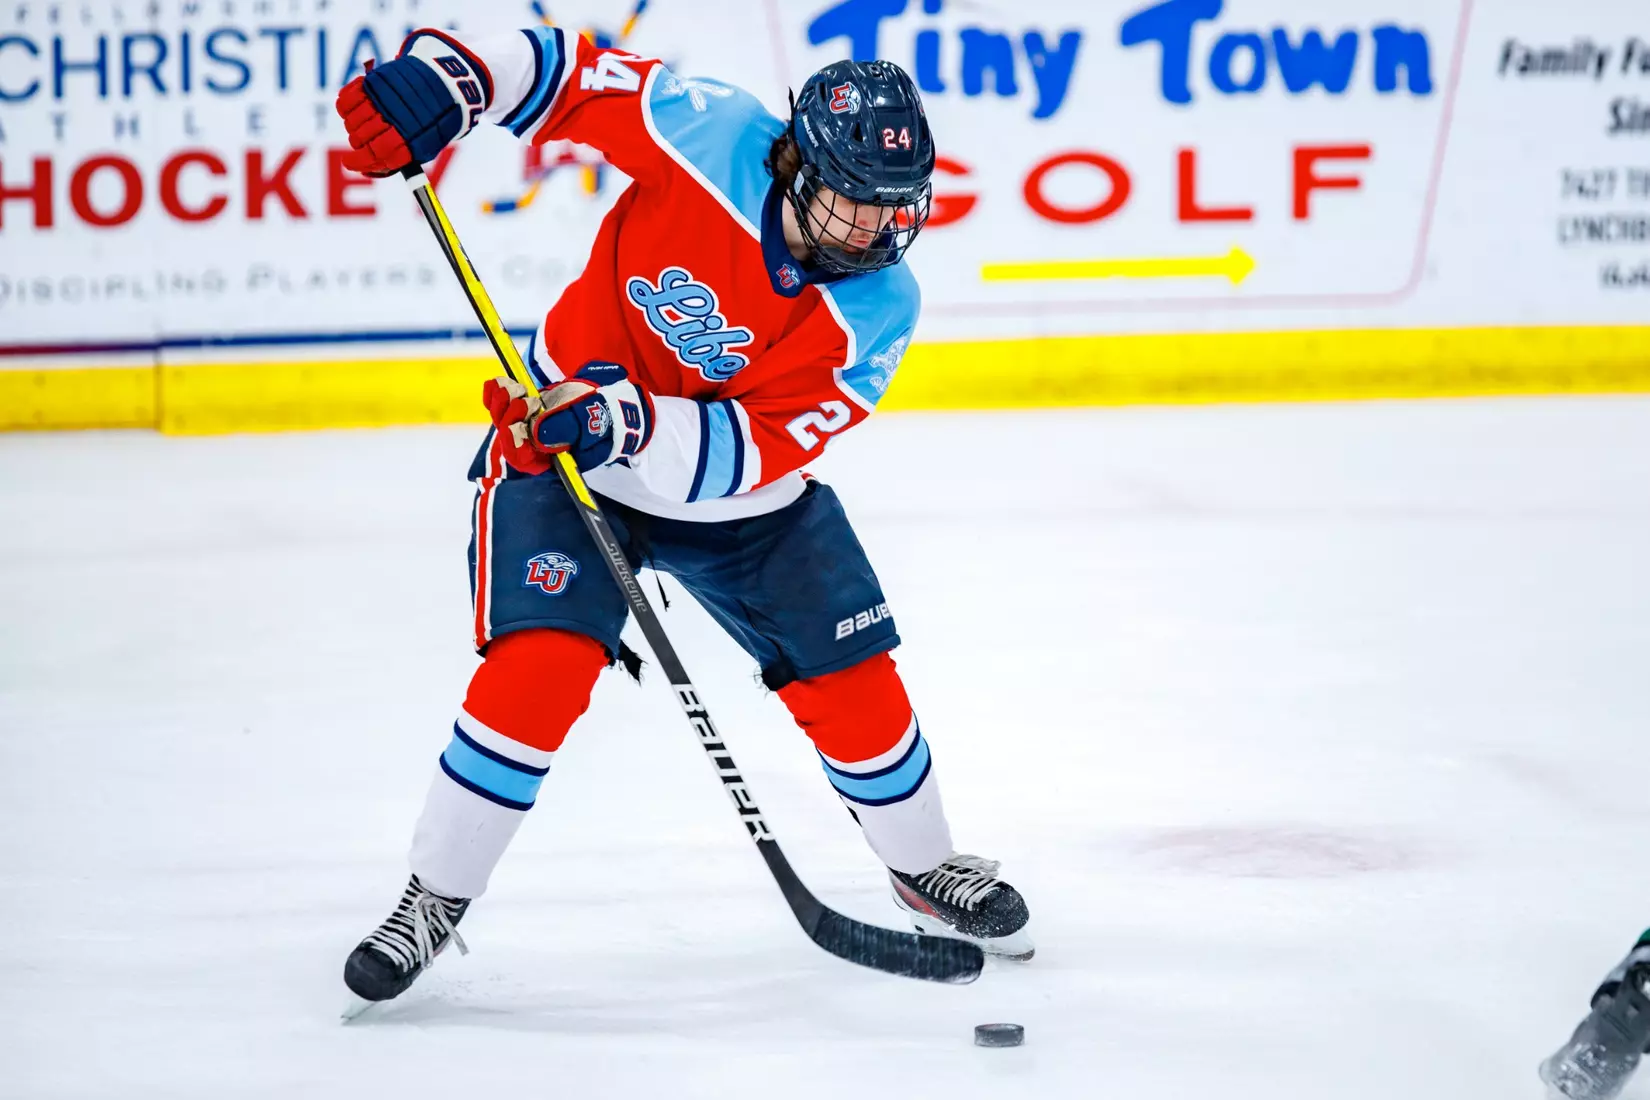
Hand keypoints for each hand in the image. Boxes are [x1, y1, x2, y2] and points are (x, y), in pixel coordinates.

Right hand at [335, 31, 489, 176]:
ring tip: (360, 124)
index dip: (360, 162)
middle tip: (360, 142)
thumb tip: (369, 168)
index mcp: (412, 140)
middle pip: (361, 139)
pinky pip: (348, 98)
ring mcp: (385, 99)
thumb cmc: (435, 119)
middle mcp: (397, 119)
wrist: (447, 82)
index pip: (378, 155)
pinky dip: (345, 105)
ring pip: (352, 120)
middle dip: (357, 144)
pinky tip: (351, 109)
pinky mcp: (376, 81)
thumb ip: (400, 157)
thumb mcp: (427, 145)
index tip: (350, 163)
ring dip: (352, 126)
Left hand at [482, 363, 653, 475]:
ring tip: (515, 386)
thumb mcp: (591, 421)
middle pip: (509, 437)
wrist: (610, 396)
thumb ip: (566, 427)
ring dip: (502, 401)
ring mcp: (530, 426)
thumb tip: (537, 433)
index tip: (517, 424)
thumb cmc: (605, 415)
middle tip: (521, 397)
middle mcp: (537, 446)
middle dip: (508, 416)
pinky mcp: (527, 408)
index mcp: (552, 458)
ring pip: (503, 418)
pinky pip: (503, 403)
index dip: (514, 442)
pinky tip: (497, 382)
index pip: (524, 459)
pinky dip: (497, 392)